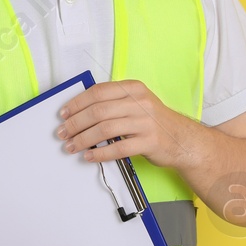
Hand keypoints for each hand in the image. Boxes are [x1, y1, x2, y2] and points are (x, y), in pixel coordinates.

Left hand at [56, 78, 198, 171]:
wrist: (182, 139)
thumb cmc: (154, 121)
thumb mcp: (137, 102)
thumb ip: (113, 101)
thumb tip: (79, 110)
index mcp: (133, 89)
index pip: (98, 92)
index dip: (77, 103)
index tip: (64, 114)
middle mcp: (140, 102)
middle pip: (99, 111)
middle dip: (76, 123)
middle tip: (63, 133)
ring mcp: (145, 122)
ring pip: (105, 129)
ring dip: (84, 139)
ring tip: (72, 146)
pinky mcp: (149, 142)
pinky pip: (118, 148)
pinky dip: (100, 154)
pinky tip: (90, 157)